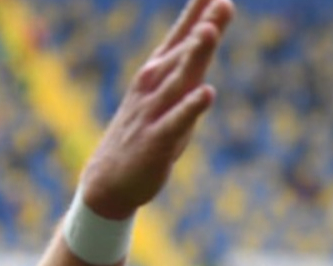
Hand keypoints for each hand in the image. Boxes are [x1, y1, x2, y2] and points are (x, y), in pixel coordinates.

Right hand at [79, 0, 234, 219]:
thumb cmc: (148, 131)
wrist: (109, 180)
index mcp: (158, 73)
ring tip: (210, 32)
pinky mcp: (157, 140)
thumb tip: (209, 29)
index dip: (198, 13)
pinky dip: (191, 107)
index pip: (182, 37)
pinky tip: (206, 93)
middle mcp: (154, 86)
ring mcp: (154, 111)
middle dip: (204, 26)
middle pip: (185, 52)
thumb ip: (189, 63)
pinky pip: (177, 121)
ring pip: (179, 80)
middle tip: (223, 2)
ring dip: (195, 56)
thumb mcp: (170, 95)